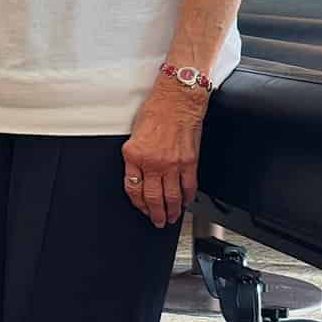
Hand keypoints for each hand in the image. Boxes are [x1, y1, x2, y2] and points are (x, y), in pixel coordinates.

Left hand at [121, 78, 205, 227]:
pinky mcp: (189, 162)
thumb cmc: (155, 112)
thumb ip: (135, 157)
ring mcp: (172, 164)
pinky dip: (187, 197)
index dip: (136, 202)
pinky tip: (185, 202)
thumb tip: (137, 176)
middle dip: (154, 213)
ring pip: (171, 196)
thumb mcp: (133, 135)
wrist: (177, 100)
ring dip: (171, 211)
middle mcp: (152, 162)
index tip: (140, 208)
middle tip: (157, 221)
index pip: (132, 188)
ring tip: (171, 218)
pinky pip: (188, 186)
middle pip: (152, 197)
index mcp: (133, 155)